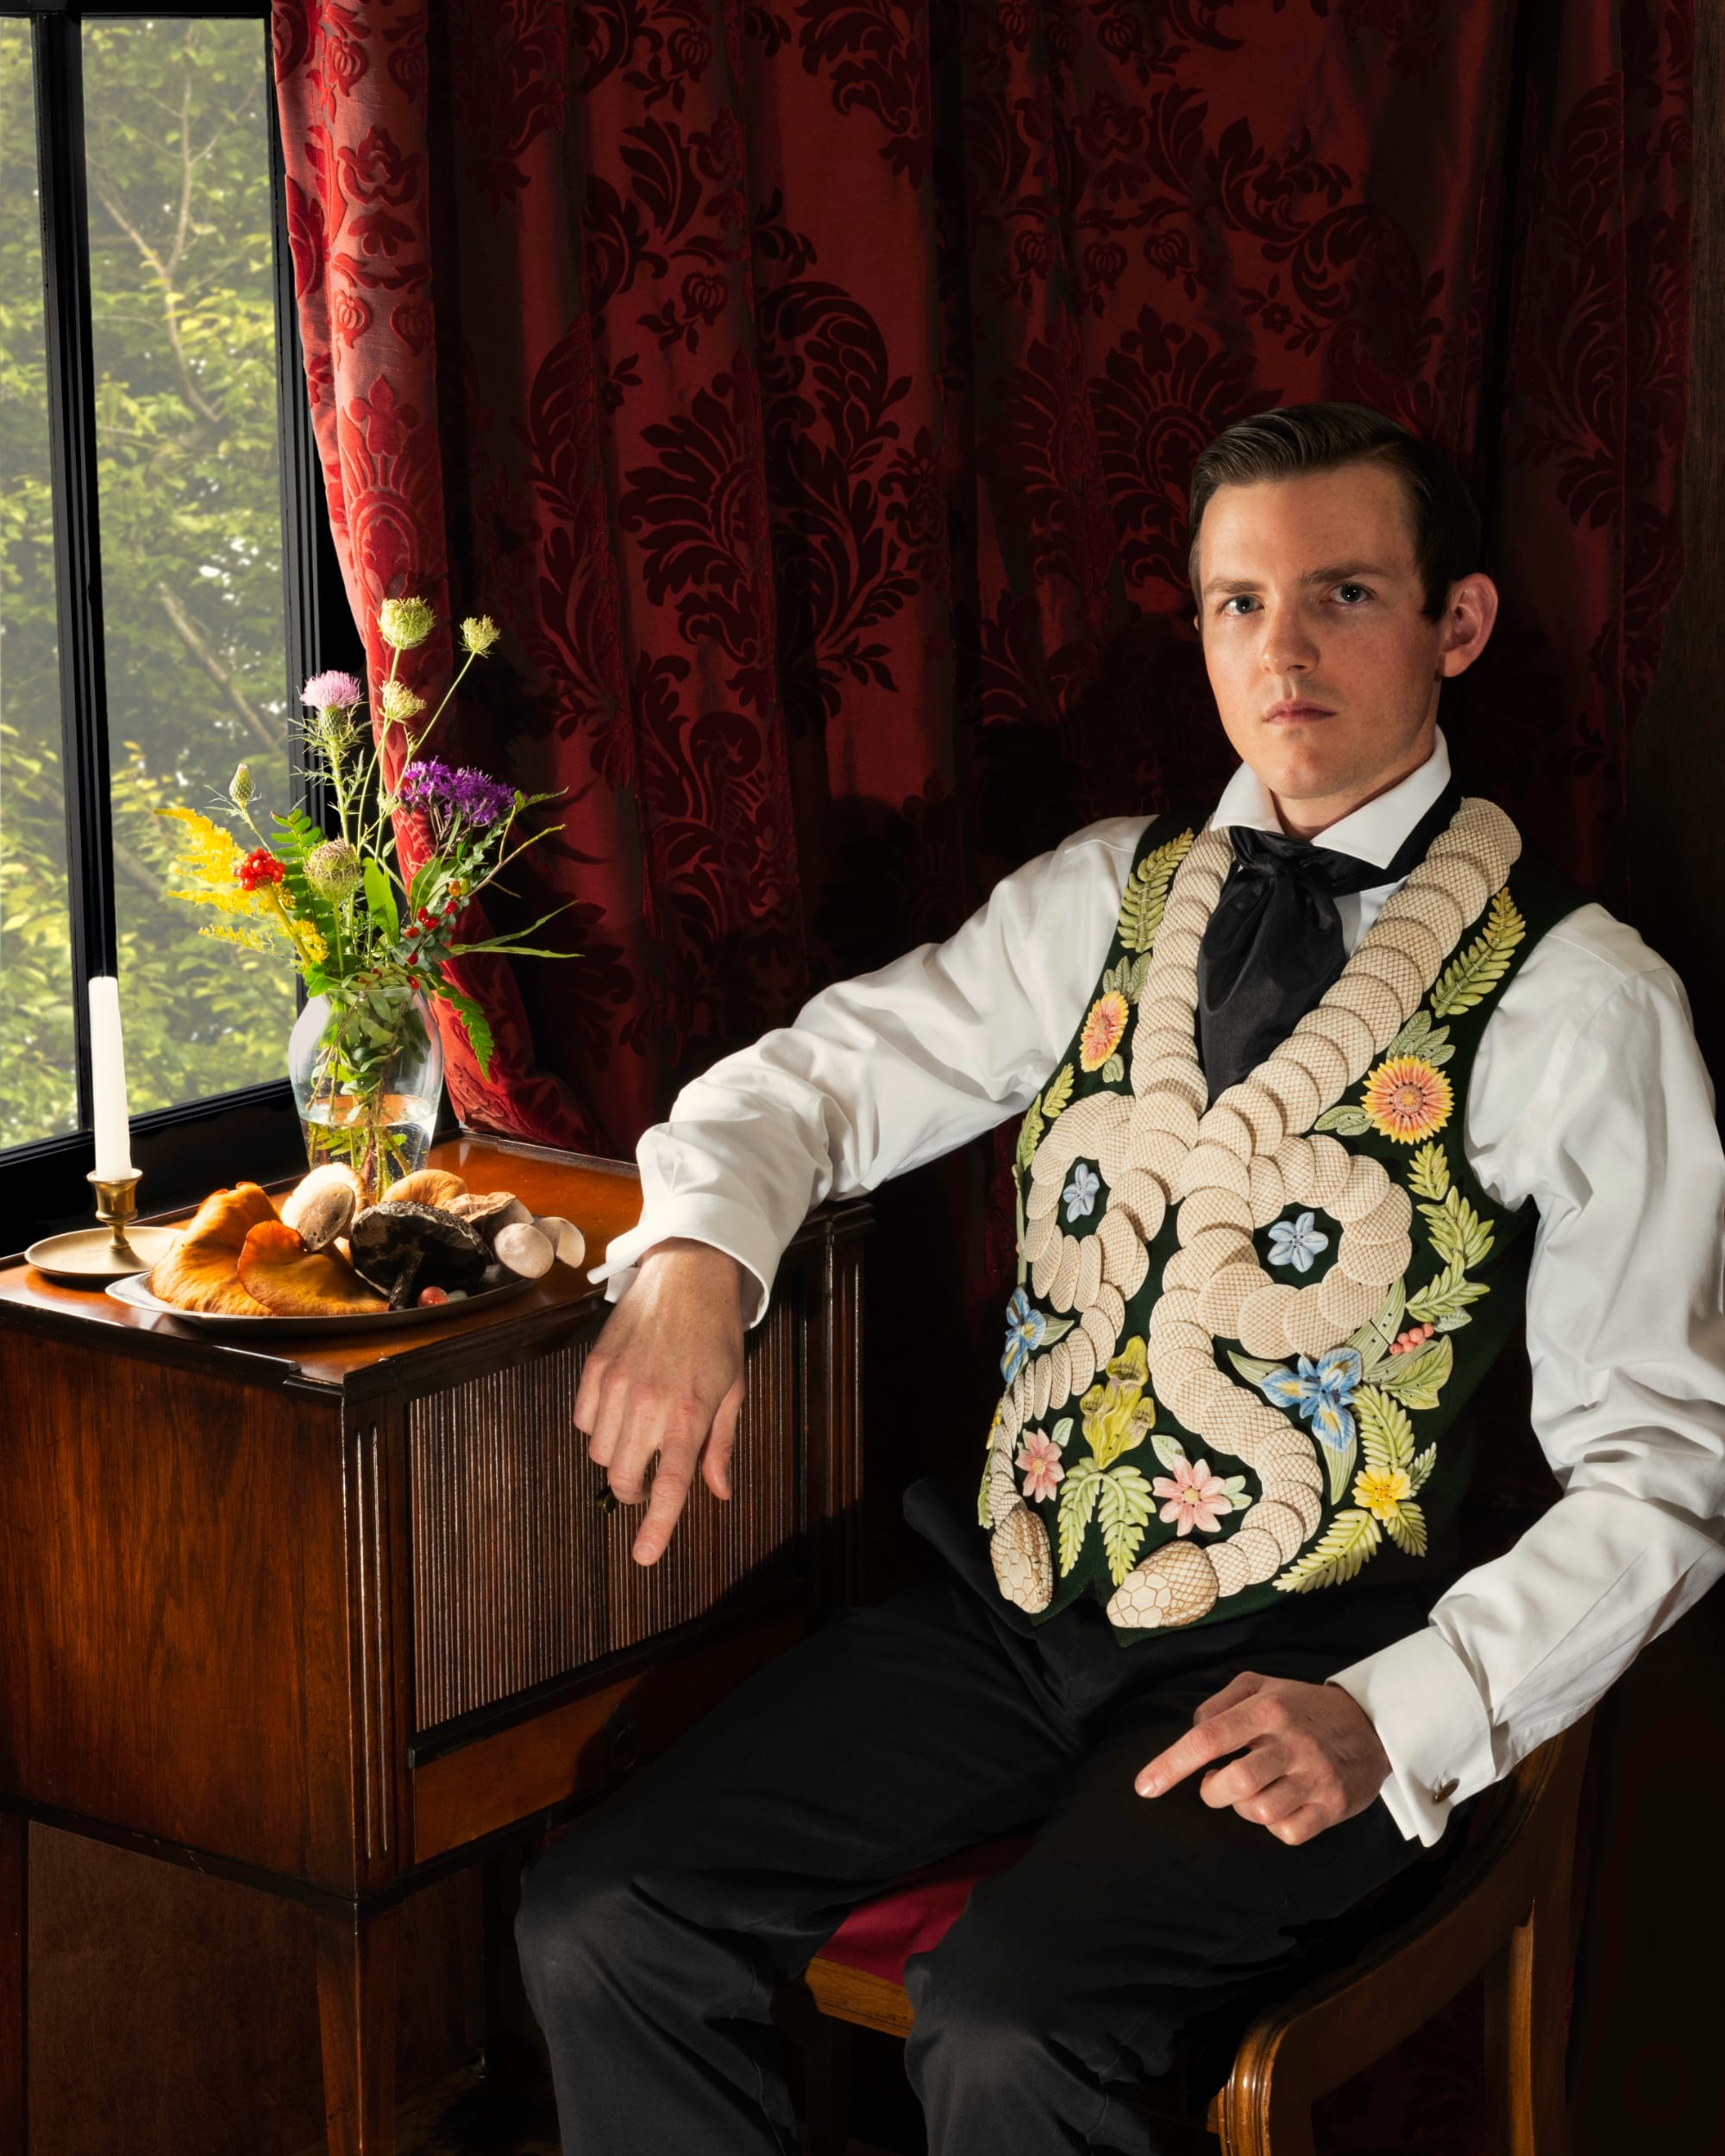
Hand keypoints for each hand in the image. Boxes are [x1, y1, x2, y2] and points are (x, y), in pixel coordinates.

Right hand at [573, 1238, 747, 1566]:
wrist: (689, 1275)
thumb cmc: (717, 1336)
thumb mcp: (733, 1392)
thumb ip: (720, 1446)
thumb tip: (718, 1492)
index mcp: (689, 1415)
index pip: (669, 1487)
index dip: (656, 1528)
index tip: (644, 1556)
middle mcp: (648, 1405)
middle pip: (622, 1478)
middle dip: (634, 1491)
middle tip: (651, 1480)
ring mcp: (616, 1385)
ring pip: (598, 1452)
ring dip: (617, 1456)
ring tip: (640, 1433)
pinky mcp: (594, 1367)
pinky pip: (583, 1420)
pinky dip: (597, 1426)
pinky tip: (619, 1409)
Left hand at [1134, 1671, 1390, 1844]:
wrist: (1371, 1725)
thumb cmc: (1301, 1707)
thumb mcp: (1260, 1686)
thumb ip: (1219, 1703)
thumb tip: (1191, 1732)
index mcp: (1266, 1709)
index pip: (1208, 1738)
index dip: (1171, 1764)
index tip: (1145, 1787)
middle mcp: (1291, 1743)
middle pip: (1233, 1783)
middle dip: (1212, 1791)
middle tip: (1217, 1782)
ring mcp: (1315, 1777)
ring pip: (1259, 1812)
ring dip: (1243, 1808)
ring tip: (1252, 1791)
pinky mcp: (1333, 1806)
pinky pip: (1287, 1832)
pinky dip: (1274, 1826)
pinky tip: (1280, 1804)